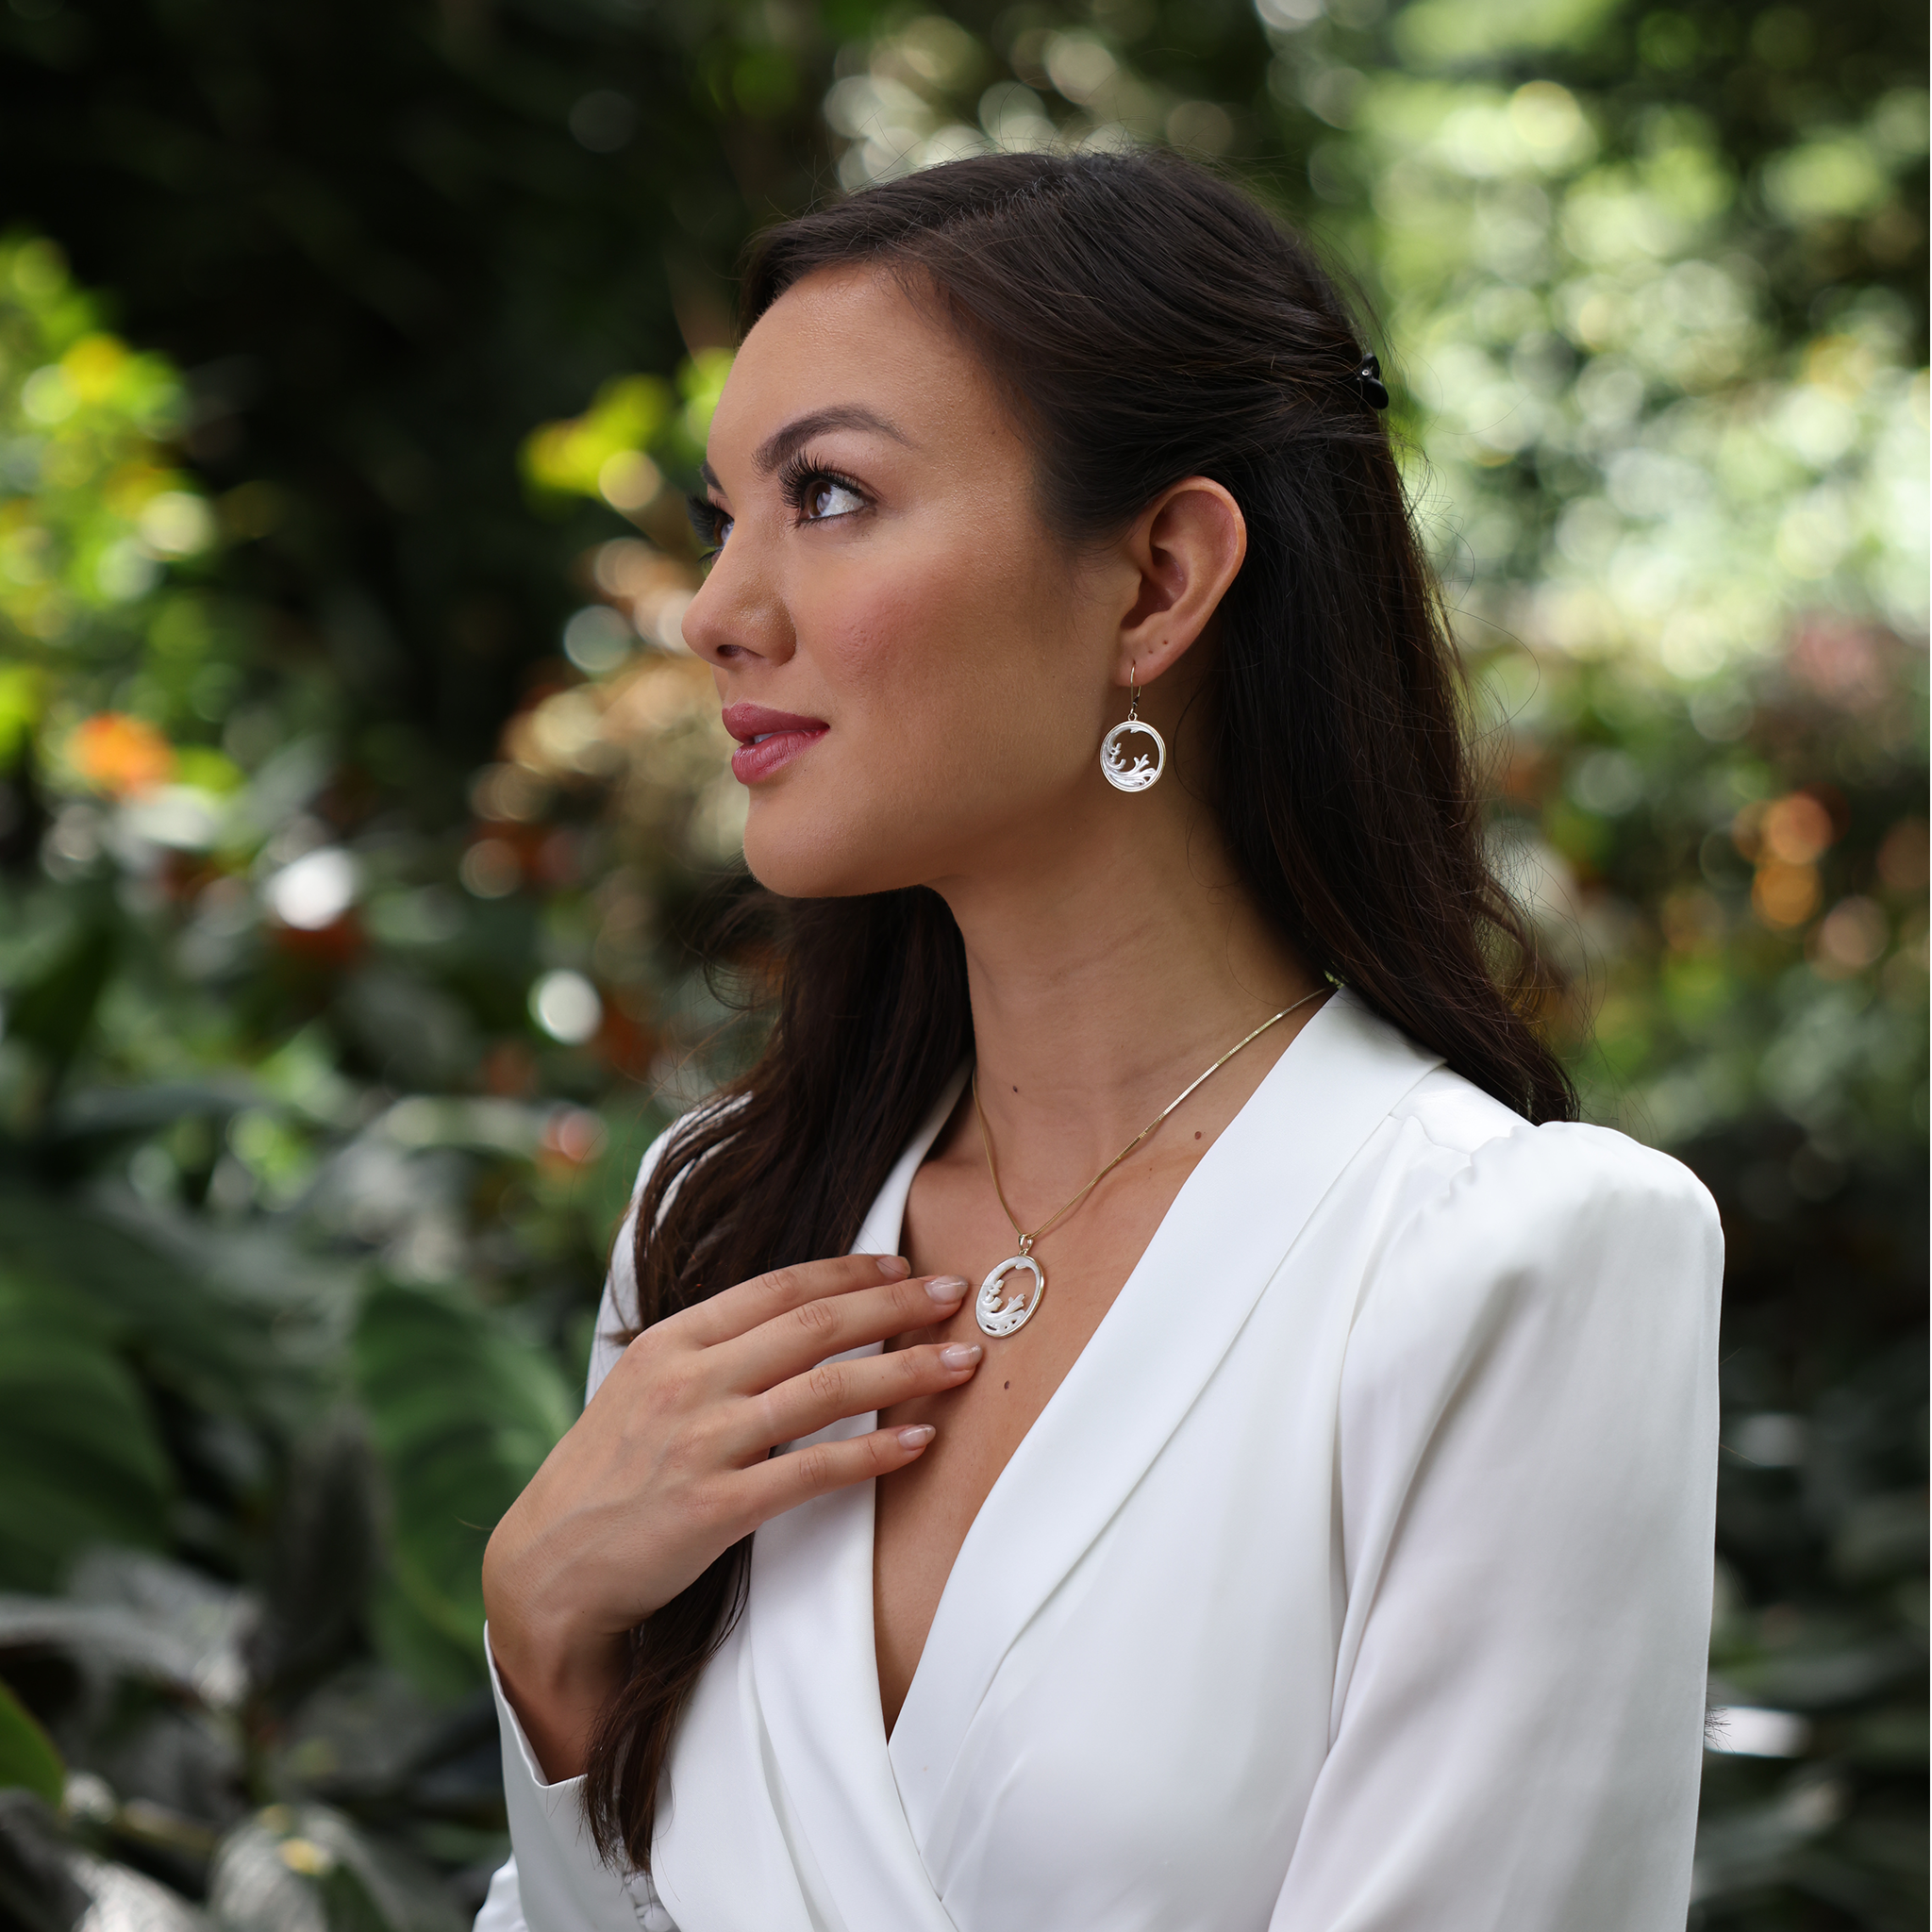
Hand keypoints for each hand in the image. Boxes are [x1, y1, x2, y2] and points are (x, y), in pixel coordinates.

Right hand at [482, 1252, 978, 1778]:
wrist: (546, 1568)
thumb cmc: (605, 1477)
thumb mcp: (641, 1389)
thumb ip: (709, 1354)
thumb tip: (792, 1324)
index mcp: (670, 1342)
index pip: (777, 1288)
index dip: (848, 1272)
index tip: (902, 1268)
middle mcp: (687, 1381)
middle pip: (814, 1326)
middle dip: (896, 1306)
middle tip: (955, 1295)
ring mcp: (702, 1443)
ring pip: (826, 1390)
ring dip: (906, 1371)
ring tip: (961, 1361)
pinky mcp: (715, 1508)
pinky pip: (814, 1470)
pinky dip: (875, 1453)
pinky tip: (920, 1441)